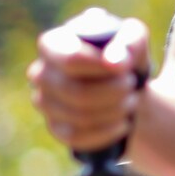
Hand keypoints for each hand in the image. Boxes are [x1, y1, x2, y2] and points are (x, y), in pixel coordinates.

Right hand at [28, 15, 151, 153]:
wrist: (125, 84)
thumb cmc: (124, 55)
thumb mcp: (134, 38)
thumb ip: (130, 41)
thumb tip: (114, 62)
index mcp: (53, 45)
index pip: (72, 59)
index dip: (102, 67)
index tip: (126, 68)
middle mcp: (41, 74)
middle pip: (77, 92)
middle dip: (114, 91)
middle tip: (131, 85)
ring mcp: (44, 103)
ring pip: (79, 116)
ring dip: (114, 110)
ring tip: (130, 101)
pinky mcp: (55, 127)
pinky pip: (77, 137)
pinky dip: (106, 132)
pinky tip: (122, 123)